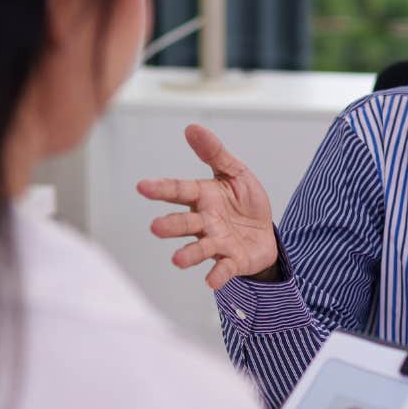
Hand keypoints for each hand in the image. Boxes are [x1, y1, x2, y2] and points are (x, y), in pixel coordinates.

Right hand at [137, 124, 277, 289]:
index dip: (161, 189)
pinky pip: (224, 268)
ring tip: (177, 259)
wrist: (265, 233)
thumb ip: (214, 153)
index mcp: (203, 197)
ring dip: (189, 254)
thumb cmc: (244, 202)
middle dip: (171, 225)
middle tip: (156, 227)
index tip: (142, 187)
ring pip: (200, 248)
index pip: (179, 191)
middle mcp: (205, 221)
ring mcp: (217, 242)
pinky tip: (211, 280)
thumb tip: (191, 128)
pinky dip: (217, 274)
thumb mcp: (234, 172)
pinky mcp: (232, 260)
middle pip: (185, 222)